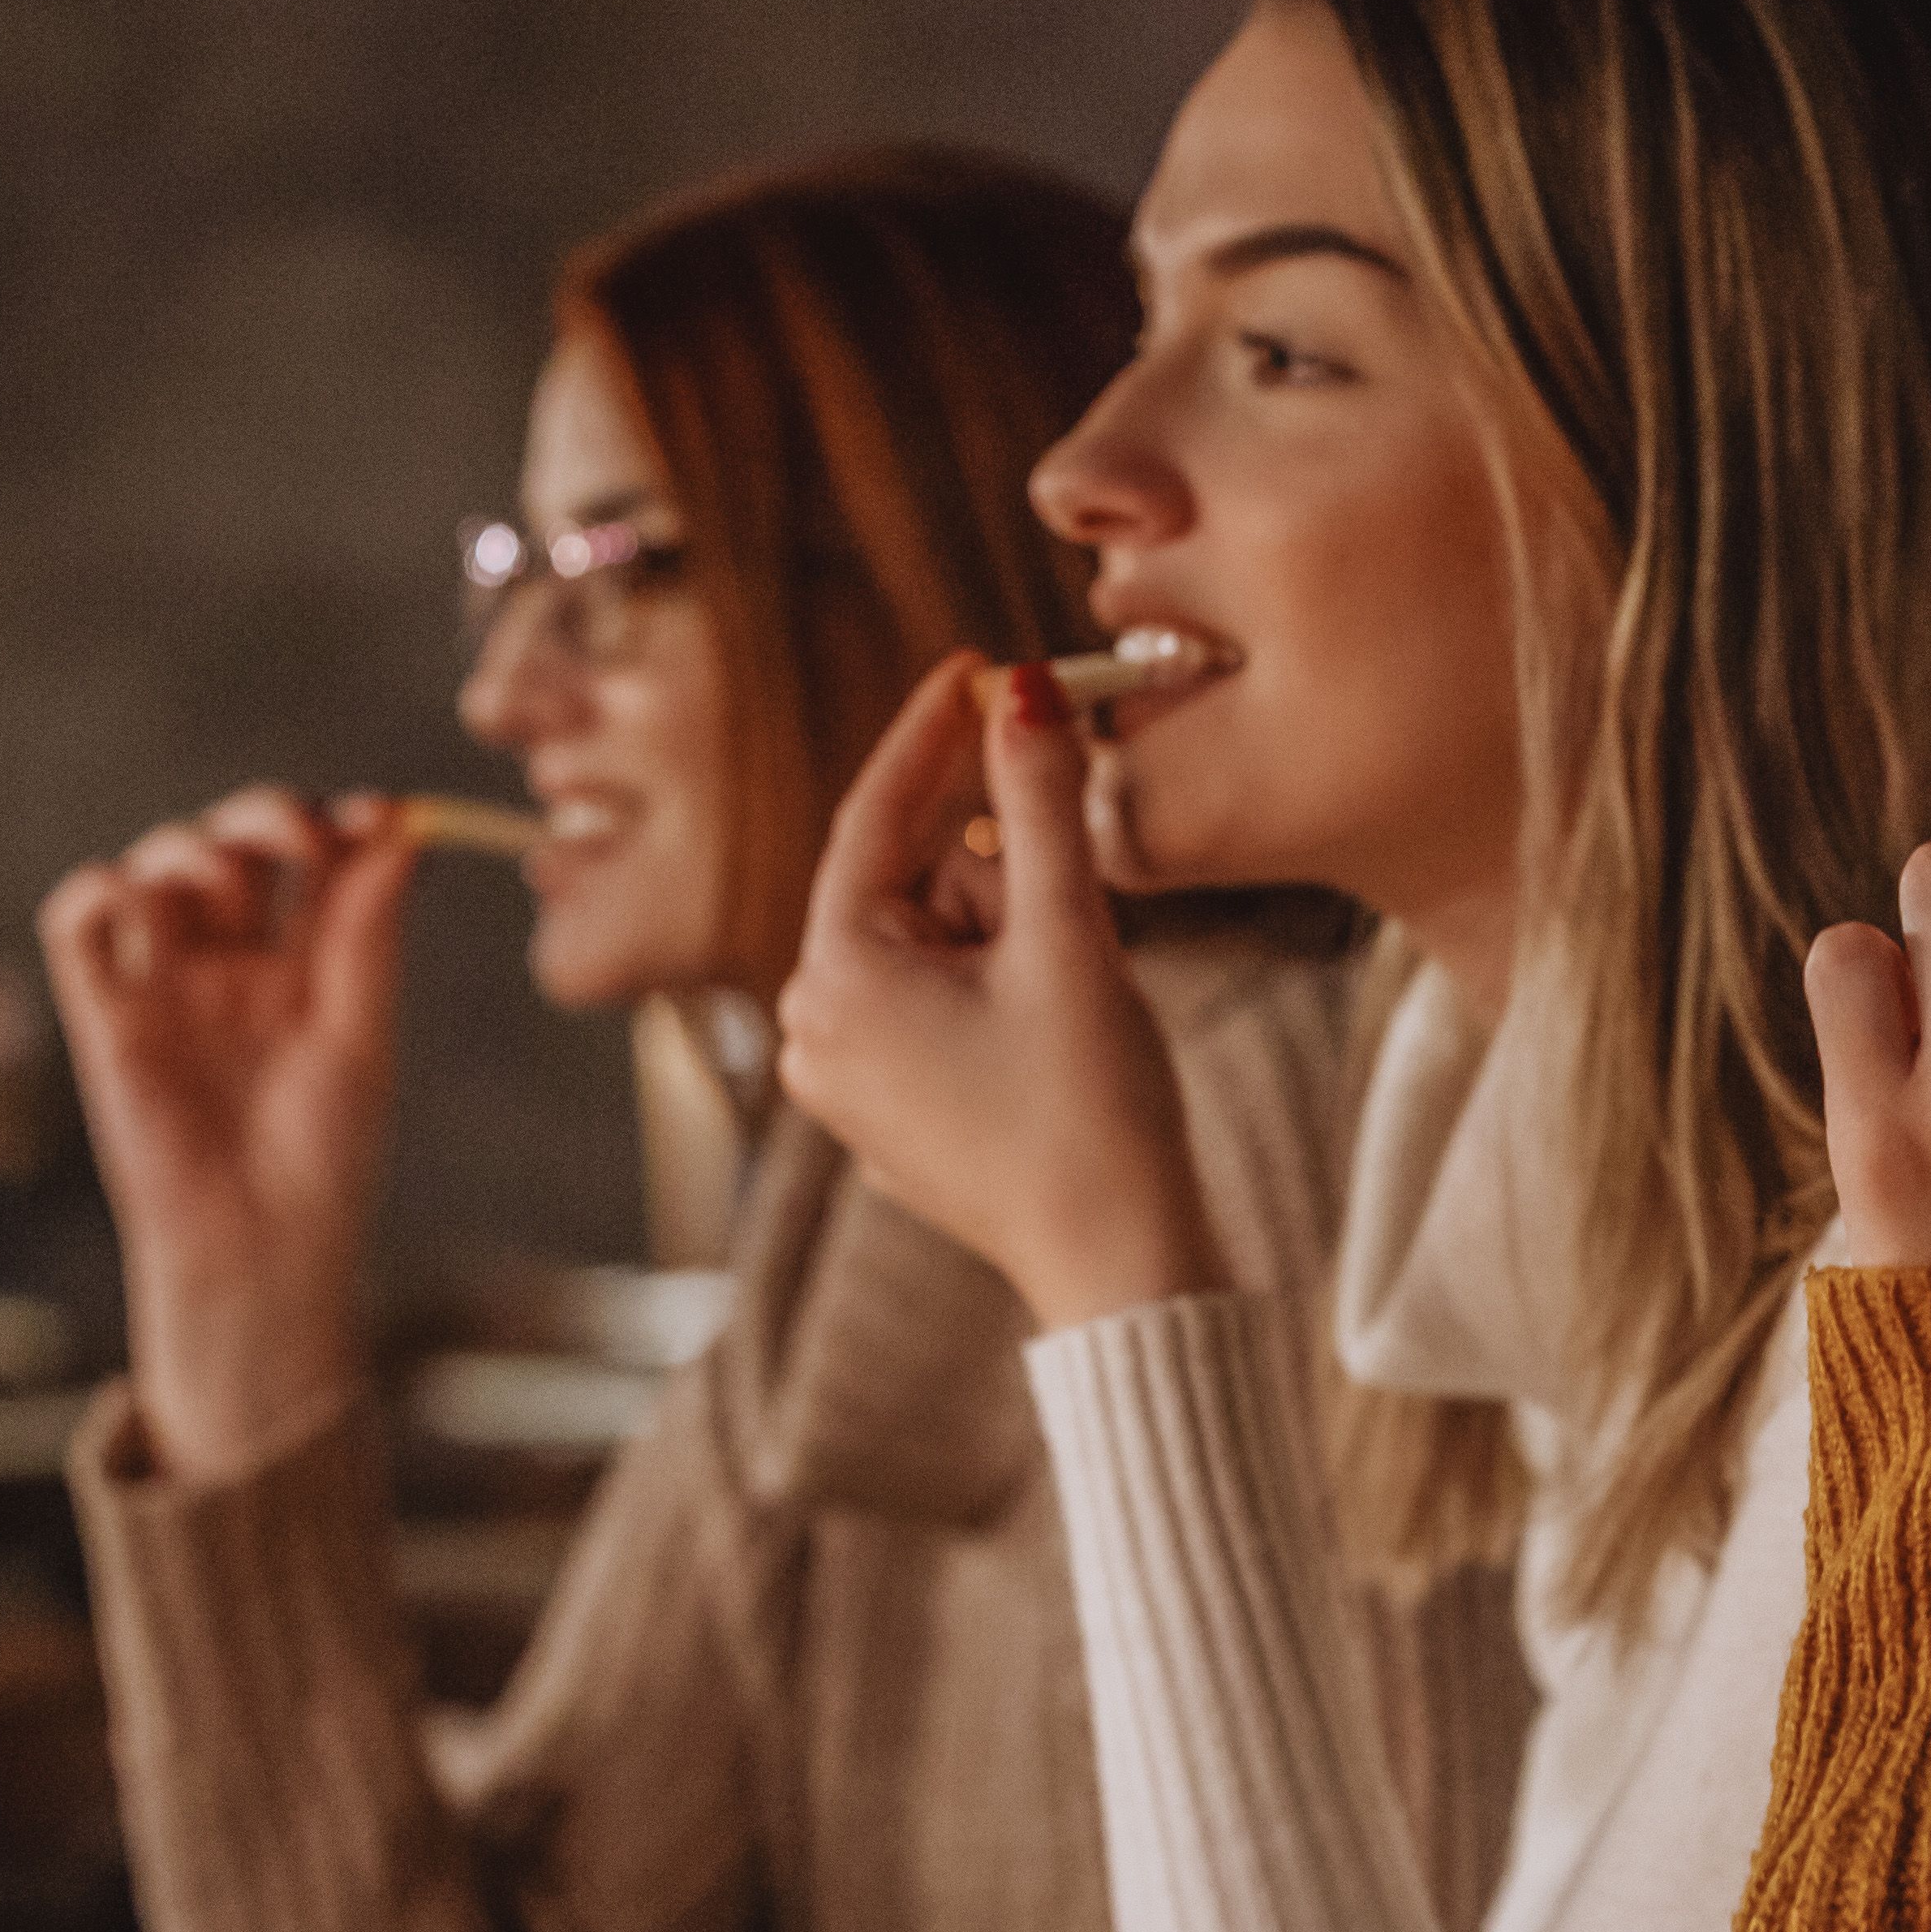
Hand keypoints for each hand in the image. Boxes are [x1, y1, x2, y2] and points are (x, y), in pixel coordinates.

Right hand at [36, 787, 422, 1476]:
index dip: (337, 824)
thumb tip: (401, 830)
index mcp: (306, 968)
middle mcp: (233, 966)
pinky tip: (142, 903)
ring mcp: (166, 984)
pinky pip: (78, 923)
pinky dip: (100, 889)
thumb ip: (368, 932)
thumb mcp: (360, 1032)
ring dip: (189, 847)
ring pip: (156, 867)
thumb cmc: (326, 1154)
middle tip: (301, 837)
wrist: (262, 1242)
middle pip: (235, 847)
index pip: (314, 862)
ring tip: (226, 882)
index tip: (376, 818)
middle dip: (265, 816)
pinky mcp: (104, 1013)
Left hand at [773, 654, 1226, 1328]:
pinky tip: (1053, 1030)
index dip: (934, 734)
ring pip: (929, 947)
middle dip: (997, 871)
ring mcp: (845, 1083)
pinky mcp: (890, 1117)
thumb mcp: (1068, 937)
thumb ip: (1042, 804)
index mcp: (833, 981)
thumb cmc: (1092, 1110)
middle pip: (910, 886)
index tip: (980, 667)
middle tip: (1071, 899)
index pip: (874, 817)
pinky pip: (934, 1008)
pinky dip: (995, 986)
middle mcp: (812, 1032)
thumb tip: (1026, 692)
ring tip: (1072, 989)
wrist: (1118, 1264)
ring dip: (1006, 932)